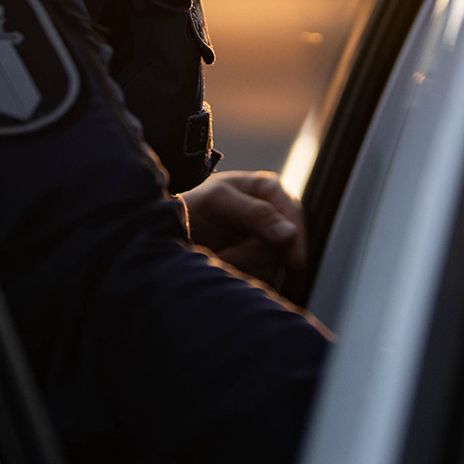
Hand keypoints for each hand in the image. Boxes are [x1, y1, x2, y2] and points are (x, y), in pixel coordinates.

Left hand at [181, 171, 306, 275]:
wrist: (167, 227)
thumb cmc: (192, 204)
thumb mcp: (218, 201)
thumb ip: (255, 213)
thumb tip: (291, 234)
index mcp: (266, 188)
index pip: (292, 211)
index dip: (296, 236)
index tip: (295, 262)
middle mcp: (271, 212)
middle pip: (283, 241)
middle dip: (253, 253)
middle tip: (223, 258)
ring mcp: (265, 237)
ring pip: (273, 260)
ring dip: (245, 265)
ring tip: (217, 258)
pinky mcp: (256, 260)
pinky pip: (262, 274)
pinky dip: (244, 274)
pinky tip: (225, 266)